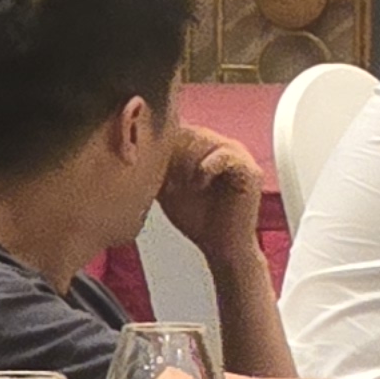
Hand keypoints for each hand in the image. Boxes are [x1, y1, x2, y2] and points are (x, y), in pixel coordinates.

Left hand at [158, 127, 269, 256]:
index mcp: (206, 148)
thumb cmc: (198, 219)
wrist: (221, 248)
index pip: (181, 130)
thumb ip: (157, 166)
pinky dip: (206, 167)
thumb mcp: (168, 188)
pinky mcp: (250, 170)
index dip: (161, 143)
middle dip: (172, 150)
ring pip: (206, 139)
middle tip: (162, 174)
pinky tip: (198, 184)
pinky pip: (226, 155)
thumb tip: (130, 150)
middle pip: (191, 131)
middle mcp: (223, 146)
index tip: (147, 162)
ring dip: (187, 159)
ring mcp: (239, 156)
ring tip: (178, 182)